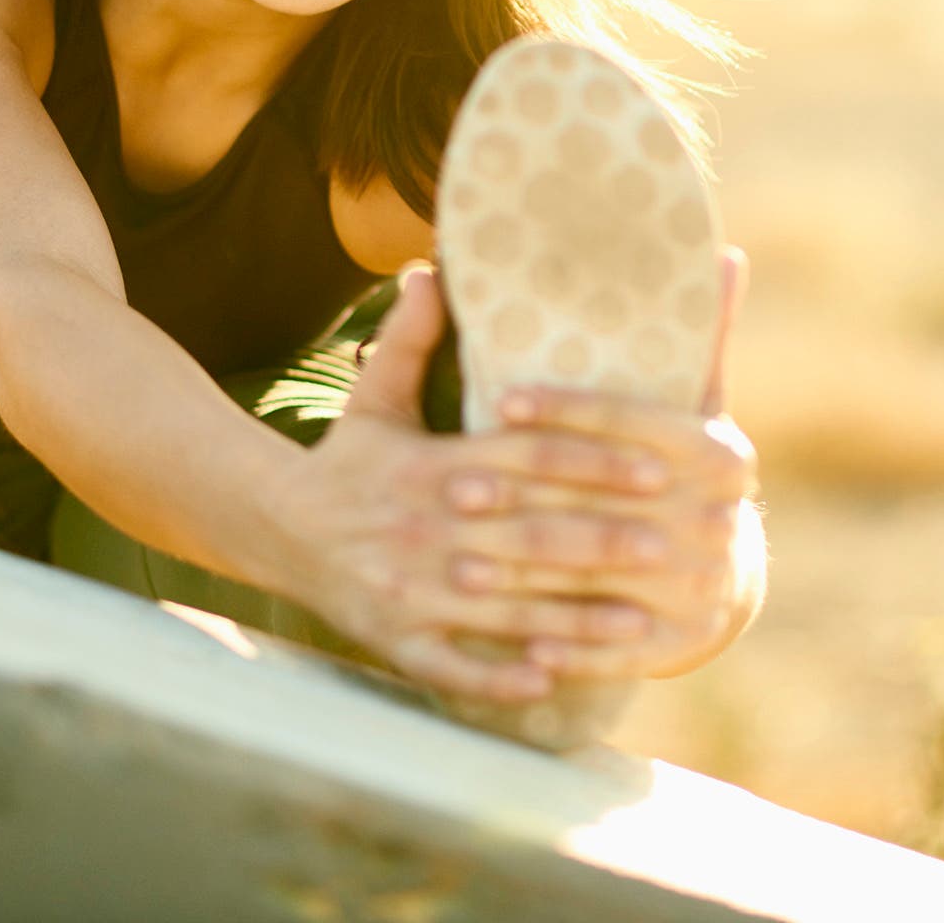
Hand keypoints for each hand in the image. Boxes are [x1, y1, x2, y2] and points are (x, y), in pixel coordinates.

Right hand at [270, 265, 677, 703]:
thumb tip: (433, 265)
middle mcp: (427, 529)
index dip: (594, 462)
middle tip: (671, 549)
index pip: (528, 459)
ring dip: (574, 619)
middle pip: (529, 534)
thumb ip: (413, 337)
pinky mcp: (393, 641)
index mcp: (434, 467)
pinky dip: (497, 675)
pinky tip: (548, 678)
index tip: (658, 470)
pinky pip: (451, 666)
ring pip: (505, 607)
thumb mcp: (375, 397)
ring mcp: (410, 591)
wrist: (271, 526)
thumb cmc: (346, 462)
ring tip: (639, 625)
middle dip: (602, 544)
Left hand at [435, 247, 763, 682]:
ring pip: (598, 575)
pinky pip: (613, 647)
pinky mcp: (682, 644)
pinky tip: (509, 643)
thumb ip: (698, 337)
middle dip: (523, 500)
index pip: (633, 422)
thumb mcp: (694, 409)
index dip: (566, 409)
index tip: (499, 400)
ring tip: (457, 565)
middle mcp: (718, 518)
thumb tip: (722, 250)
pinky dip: (563, 648)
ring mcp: (703, 584)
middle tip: (450, 491)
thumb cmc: (686, 475)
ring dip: (524, 575)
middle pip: (605, 503)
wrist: (724, 579)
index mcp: (719, 453)